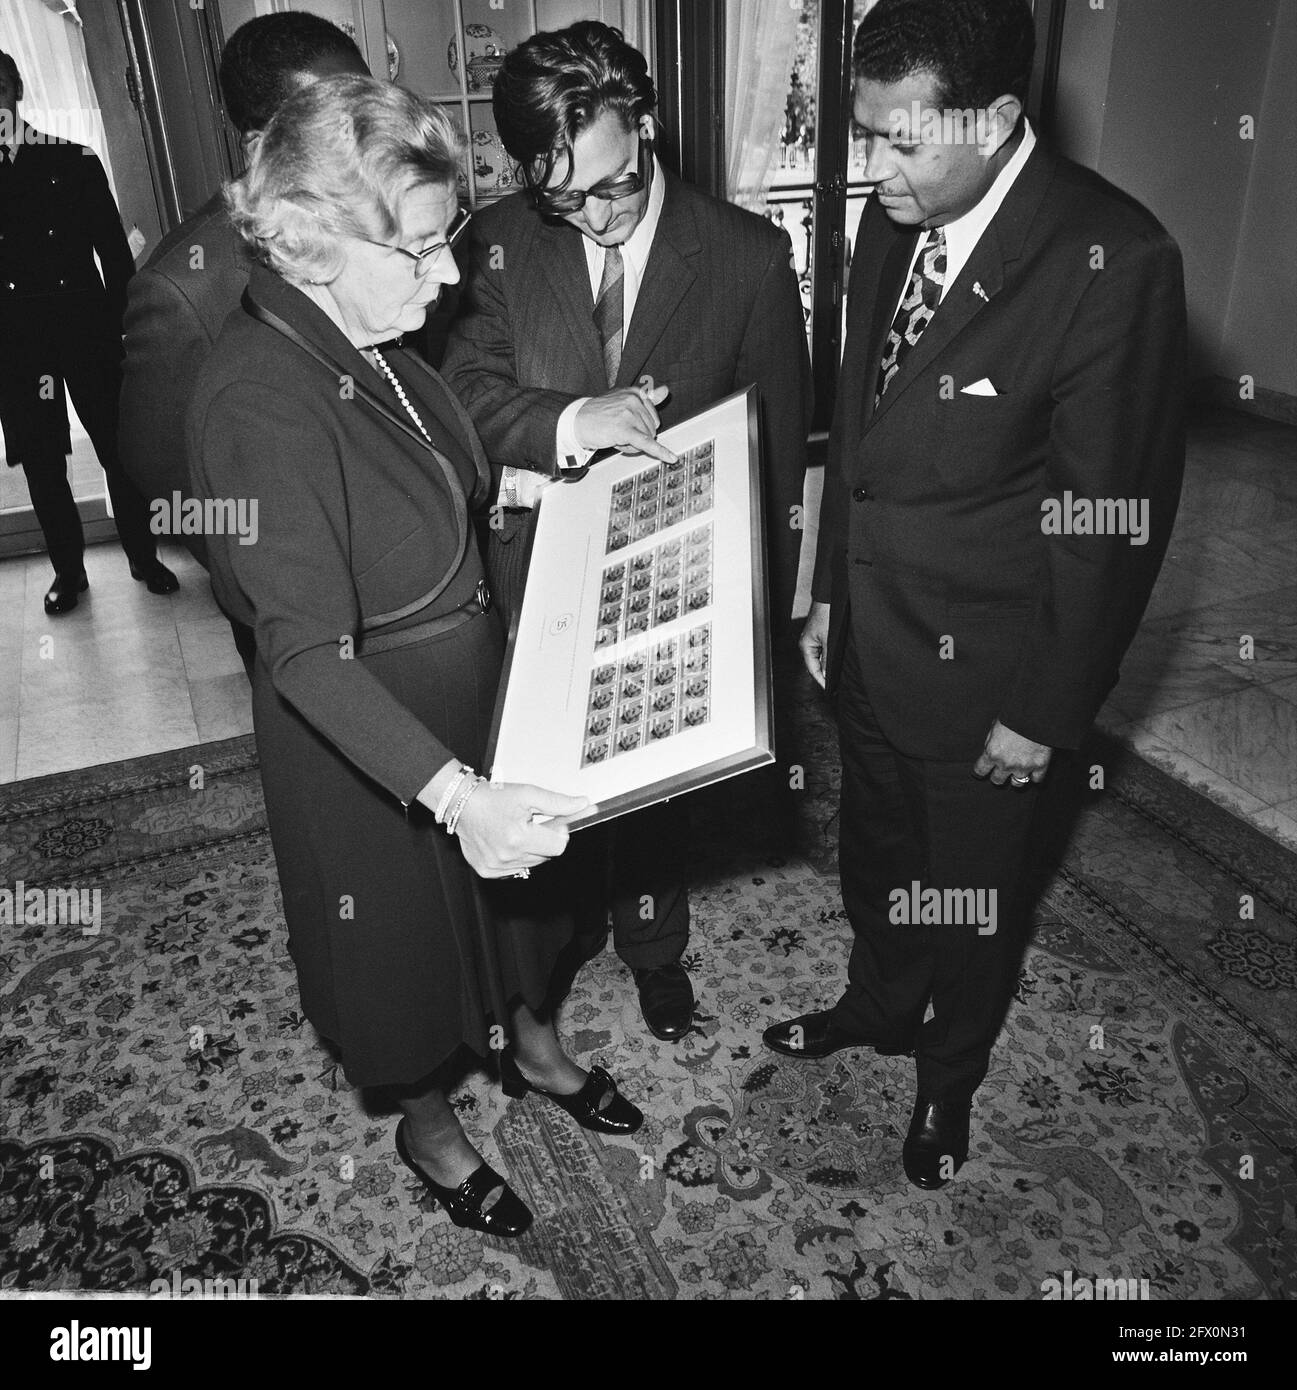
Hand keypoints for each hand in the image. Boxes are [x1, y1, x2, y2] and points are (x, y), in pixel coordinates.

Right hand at [454, 782, 592, 877]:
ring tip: (517, 831)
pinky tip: (507, 842)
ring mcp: (496, 866)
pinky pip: (514, 869)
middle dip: (544, 840)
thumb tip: (583, 805)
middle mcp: (506, 856)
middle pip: (546, 856)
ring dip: (531, 849)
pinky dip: (516, 857)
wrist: (462, 804)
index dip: (560, 833)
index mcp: (518, 838)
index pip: (558, 847)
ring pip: (531, 864)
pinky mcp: (487, 871)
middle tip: (532, 824)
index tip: (555, 823)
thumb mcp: (528, 794)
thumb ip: (558, 803)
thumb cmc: (493, 797)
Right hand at [574, 376, 675, 462]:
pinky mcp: (624, 429)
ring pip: (645, 440)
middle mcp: (634, 400)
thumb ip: (648, 397)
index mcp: (635, 393)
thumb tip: (666, 391)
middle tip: (616, 432)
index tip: (624, 425)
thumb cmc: (598, 414)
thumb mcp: (623, 401)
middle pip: (650, 430)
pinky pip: (646, 443)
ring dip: (631, 444)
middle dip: (635, 437)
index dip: (640, 427)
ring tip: (613, 436)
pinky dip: (660, 452)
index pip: (652, 418)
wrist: (576, 421)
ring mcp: (629, 414)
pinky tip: (670, 458)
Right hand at [799, 601, 830, 688]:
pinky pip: (823, 651)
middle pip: (815, 665)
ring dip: (828, 666)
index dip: (821, 680)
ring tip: (838, 676)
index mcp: (806, 646)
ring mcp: (813, 639)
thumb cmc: (827, 614)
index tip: (830, 689)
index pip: (813, 669)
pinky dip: (829, 658)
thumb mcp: (829, 639)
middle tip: (836, 686)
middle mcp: (807, 644)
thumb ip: (827, 659)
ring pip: (820, 658)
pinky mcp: (820, 635)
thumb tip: (827, 675)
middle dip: (825, 675)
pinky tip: (837, 661)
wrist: (830, 597)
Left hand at [973, 721, 1052, 787]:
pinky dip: (1035, 776)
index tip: (984, 770)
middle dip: (998, 776)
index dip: (982, 770)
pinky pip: (1036, 779)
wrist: (1036, 715)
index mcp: (992, 753)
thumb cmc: (1015, 717)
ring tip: (1018, 771)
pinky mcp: (1040, 766)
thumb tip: (990, 749)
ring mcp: (1023, 767)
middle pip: (997, 780)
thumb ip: (991, 742)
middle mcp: (1006, 763)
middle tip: (1002, 770)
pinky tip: (1034, 770)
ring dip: (1016, 778)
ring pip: (1017, 784)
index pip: (980, 770)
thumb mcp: (995, 727)